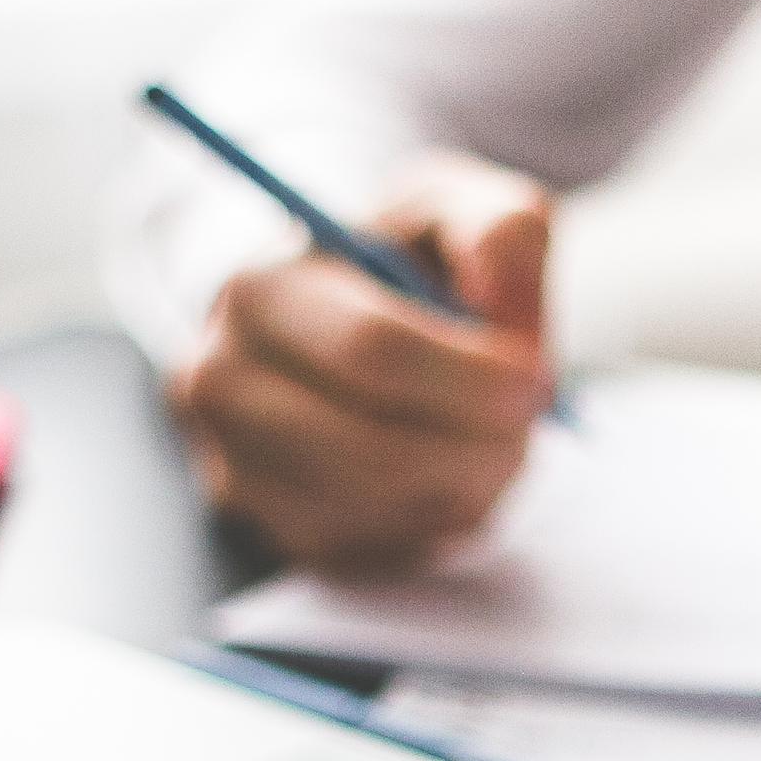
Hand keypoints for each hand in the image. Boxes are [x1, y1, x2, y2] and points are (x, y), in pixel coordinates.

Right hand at [169, 151, 557, 574]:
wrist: (338, 321)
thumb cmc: (402, 260)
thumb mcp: (458, 209)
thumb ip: (499, 232)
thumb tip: (502, 300)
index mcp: (260, 291)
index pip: (370, 352)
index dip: (470, 378)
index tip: (538, 382)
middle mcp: (223, 387)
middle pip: (372, 451)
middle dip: (477, 447)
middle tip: (530, 423)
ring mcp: (238, 471)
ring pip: (383, 510)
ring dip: (468, 485)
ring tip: (494, 436)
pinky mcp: (277, 532)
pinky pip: (383, 552)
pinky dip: (441, 520)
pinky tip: (452, 468)